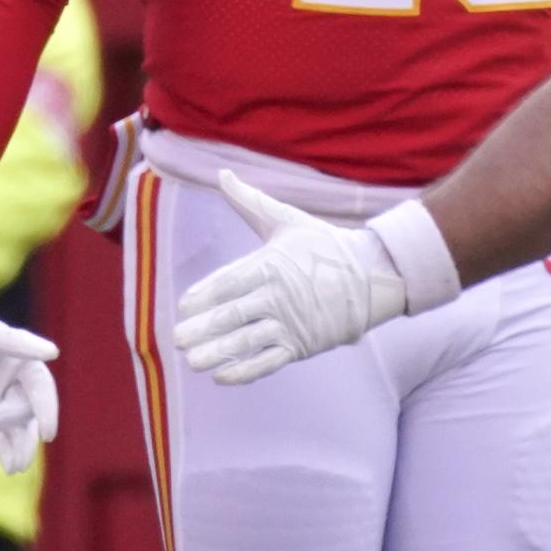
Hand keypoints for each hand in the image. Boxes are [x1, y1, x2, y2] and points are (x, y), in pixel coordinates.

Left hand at [0, 291, 60, 472]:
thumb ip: (16, 344)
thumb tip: (53, 352)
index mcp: (13, 355)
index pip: (39, 386)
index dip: (46, 408)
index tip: (48, 434)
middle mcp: (5, 376)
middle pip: (27, 410)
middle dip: (24, 432)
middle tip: (5, 447)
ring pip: (14, 426)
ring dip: (18, 446)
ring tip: (15, 467)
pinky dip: (4, 448)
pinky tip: (9, 465)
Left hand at [172, 171, 408, 384]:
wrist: (373, 275)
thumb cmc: (324, 245)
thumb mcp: (286, 220)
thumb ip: (250, 202)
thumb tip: (223, 175)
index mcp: (271, 264)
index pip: (230, 281)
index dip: (205, 294)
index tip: (183, 306)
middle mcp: (277, 295)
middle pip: (233, 314)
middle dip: (203, 328)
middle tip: (177, 339)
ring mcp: (290, 322)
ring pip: (247, 341)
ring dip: (218, 352)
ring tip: (192, 360)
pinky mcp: (301, 344)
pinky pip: (268, 361)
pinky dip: (244, 370)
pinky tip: (221, 376)